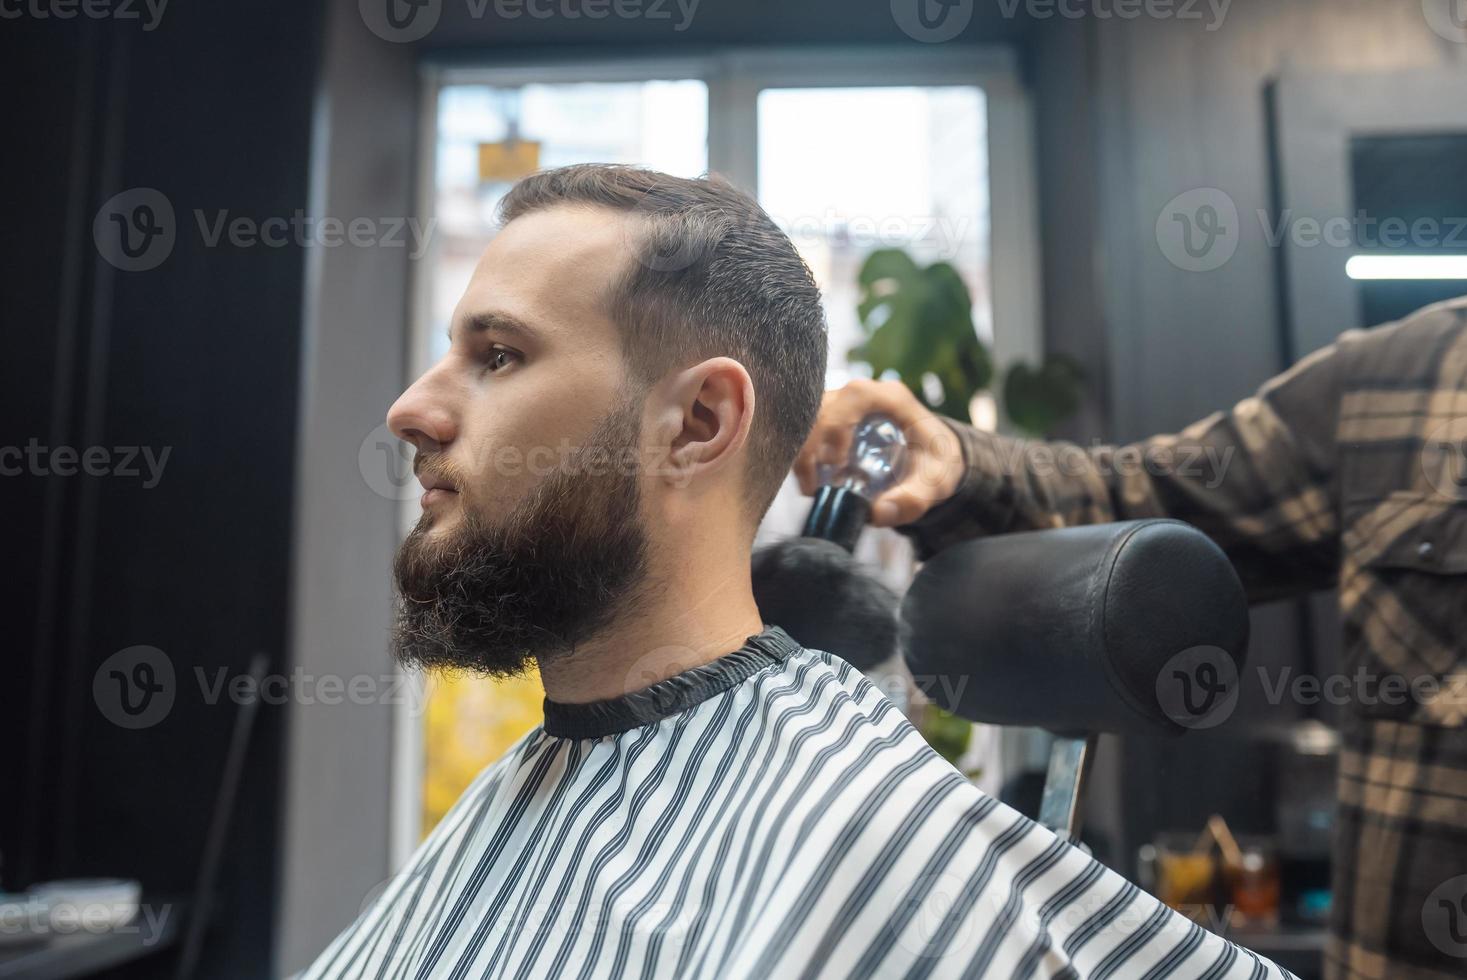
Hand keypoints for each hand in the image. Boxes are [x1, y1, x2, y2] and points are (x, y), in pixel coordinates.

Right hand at [793, 379, 966, 527]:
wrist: (930, 458)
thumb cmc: (934, 463)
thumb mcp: (936, 483)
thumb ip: (913, 498)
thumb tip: (876, 512)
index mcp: (890, 398)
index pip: (854, 396)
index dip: (837, 424)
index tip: (835, 463)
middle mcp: (862, 395)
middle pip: (822, 406)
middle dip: (810, 446)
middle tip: (814, 486)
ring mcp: (841, 404)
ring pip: (805, 417)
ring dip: (801, 452)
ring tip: (811, 488)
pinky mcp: (828, 419)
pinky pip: (803, 430)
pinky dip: (802, 455)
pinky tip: (811, 483)